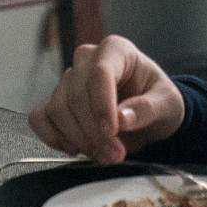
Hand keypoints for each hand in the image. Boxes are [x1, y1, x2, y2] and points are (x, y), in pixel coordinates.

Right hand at [27, 36, 184, 164]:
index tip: (112, 131)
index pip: (99, 72)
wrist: (151, 116)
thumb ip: (148, 109)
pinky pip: (39, 117)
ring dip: (79, 139)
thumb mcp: (168, 104)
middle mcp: (87, 60)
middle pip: (76, 94)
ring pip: (58, 108)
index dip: (102, 103)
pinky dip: (51, 136)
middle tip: (115, 154)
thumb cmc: (159, 101)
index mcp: (115, 50)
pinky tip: (74, 148)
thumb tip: (122, 117)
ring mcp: (68, 80)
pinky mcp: (56, 103)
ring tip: (105, 156)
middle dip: (93, 131)